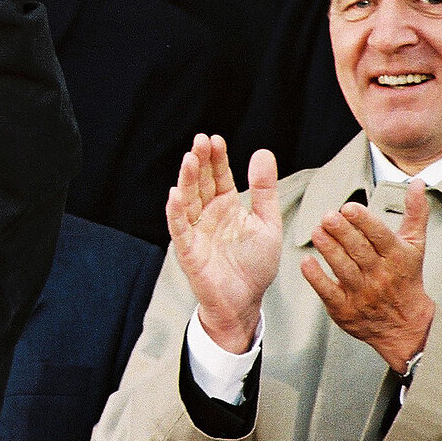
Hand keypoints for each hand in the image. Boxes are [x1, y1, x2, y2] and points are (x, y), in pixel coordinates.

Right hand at [166, 134, 281, 353]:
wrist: (246, 301)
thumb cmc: (254, 263)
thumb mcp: (267, 223)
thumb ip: (264, 189)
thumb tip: (262, 151)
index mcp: (226, 205)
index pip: (219, 175)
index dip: (216, 158)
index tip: (216, 139)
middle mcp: (207, 214)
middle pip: (201, 182)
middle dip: (200, 161)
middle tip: (201, 140)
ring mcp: (195, 230)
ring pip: (187, 200)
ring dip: (186, 180)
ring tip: (189, 159)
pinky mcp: (188, 249)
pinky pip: (179, 228)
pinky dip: (175, 211)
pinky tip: (175, 194)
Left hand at [301, 179, 435, 373]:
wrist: (407, 326)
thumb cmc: (406, 277)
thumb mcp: (414, 245)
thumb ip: (415, 213)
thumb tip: (418, 182)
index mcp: (397, 257)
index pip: (381, 237)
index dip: (365, 222)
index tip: (349, 207)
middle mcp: (380, 275)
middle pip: (360, 251)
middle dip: (343, 232)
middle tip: (327, 215)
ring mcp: (362, 293)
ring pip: (344, 269)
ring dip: (329, 250)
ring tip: (316, 231)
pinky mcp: (345, 309)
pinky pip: (329, 293)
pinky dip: (317, 278)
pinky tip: (306, 262)